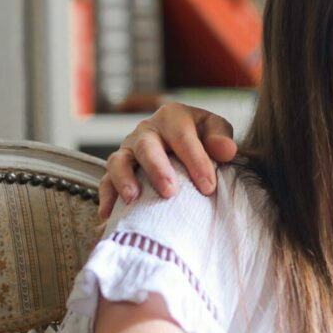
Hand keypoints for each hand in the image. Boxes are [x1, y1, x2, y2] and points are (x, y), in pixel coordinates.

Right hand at [99, 103, 237, 217]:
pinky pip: (106, 181)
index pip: (182, 137)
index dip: (195, 161)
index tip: (208, 187)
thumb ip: (220, 137)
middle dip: (157, 169)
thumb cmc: (200, 137)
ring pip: (119, 161)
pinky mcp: (117, 168)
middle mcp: (146, 131)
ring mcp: (128, 149)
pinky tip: (109, 216)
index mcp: (172, 117)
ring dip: (124, 180)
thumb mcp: (213, 129)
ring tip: (133, 199)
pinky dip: (106, 197)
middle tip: (169, 192)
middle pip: (146, 146)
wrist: (180, 141)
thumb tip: (226, 150)